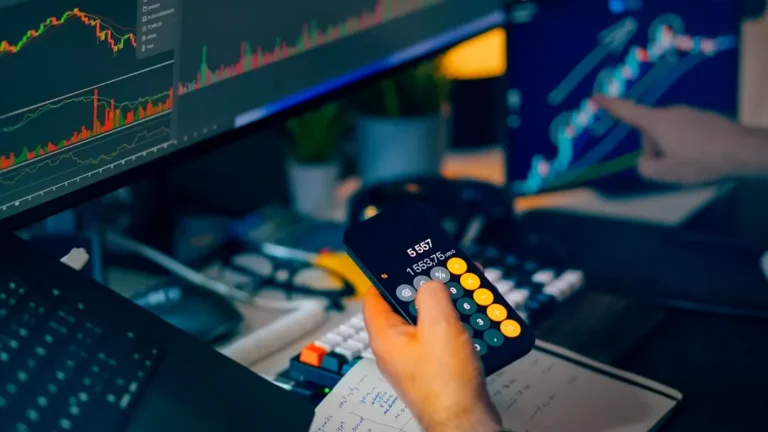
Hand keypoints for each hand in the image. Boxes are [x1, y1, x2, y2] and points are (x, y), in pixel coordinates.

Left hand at [363, 281, 502, 431]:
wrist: (466, 421)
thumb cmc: (446, 386)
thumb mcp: (440, 326)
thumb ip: (431, 295)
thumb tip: (429, 282)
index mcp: (385, 336)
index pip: (375, 294)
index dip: (389, 274)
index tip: (404, 262)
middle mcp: (396, 348)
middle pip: (407, 305)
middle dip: (429, 289)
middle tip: (445, 276)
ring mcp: (416, 358)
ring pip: (429, 320)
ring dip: (449, 307)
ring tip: (466, 297)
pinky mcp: (436, 367)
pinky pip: (443, 337)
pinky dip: (458, 326)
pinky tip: (474, 323)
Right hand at [593, 95, 760, 183]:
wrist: (743, 150)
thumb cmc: (700, 160)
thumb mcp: (666, 173)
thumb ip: (645, 168)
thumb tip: (645, 161)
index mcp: (657, 123)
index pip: (626, 111)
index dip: (609, 105)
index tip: (595, 96)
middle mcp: (671, 112)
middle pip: (650, 132)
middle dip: (655, 149)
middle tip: (672, 166)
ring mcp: (689, 114)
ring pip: (669, 135)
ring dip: (673, 150)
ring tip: (692, 164)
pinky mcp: (704, 119)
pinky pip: (685, 134)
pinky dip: (688, 146)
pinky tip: (703, 158)